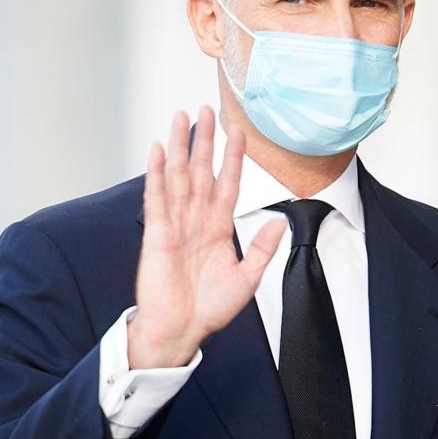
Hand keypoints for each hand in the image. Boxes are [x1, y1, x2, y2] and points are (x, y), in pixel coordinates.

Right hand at [127, 105, 285, 368]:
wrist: (182, 330)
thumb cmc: (209, 308)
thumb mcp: (247, 278)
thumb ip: (262, 248)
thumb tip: (280, 221)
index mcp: (219, 227)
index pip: (228, 182)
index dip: (233, 156)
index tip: (239, 130)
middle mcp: (197, 219)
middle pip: (202, 169)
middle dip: (205, 139)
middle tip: (206, 108)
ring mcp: (176, 223)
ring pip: (179, 175)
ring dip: (181, 146)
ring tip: (181, 117)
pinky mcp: (158, 233)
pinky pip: (157, 197)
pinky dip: (158, 173)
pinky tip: (159, 150)